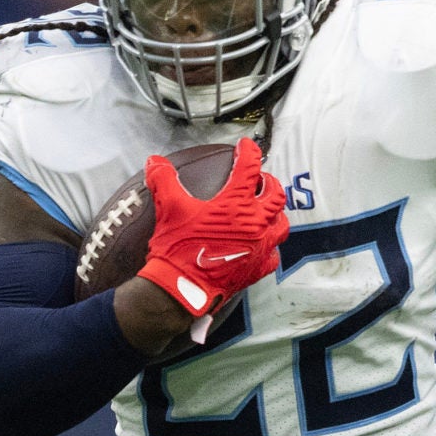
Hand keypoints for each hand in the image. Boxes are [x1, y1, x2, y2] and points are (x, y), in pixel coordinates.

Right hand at [137, 138, 288, 329]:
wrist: (181, 289)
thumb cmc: (177, 249)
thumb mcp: (169, 209)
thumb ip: (164, 180)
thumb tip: (154, 162)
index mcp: (235, 205)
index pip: (249, 168)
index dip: (248, 152)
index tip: (245, 146)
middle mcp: (254, 224)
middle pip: (275, 195)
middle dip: (269, 183)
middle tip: (260, 180)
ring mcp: (259, 247)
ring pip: (280, 225)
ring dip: (275, 214)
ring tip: (266, 210)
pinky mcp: (256, 269)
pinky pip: (273, 256)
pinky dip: (270, 248)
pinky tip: (262, 245)